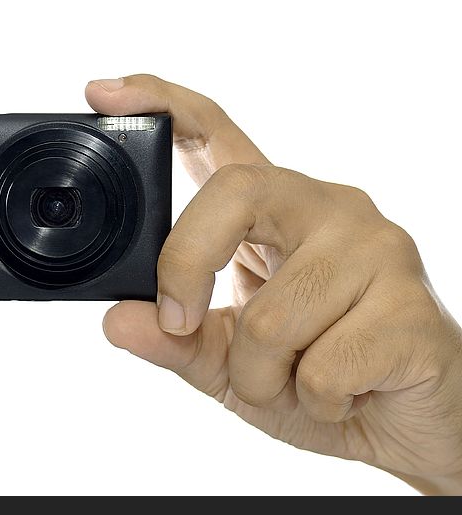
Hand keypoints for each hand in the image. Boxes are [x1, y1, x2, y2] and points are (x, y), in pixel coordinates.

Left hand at [87, 75, 461, 494]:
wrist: (412, 422)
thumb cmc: (320, 375)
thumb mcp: (229, 364)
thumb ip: (174, 341)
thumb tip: (116, 320)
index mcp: (275, 211)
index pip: (216, 132)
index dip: (161, 103)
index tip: (103, 92)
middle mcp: (326, 208)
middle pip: (233, 191)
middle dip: (188, 265)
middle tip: (184, 322)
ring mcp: (375, 248)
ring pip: (270, 317)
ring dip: (261, 377)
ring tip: (295, 381)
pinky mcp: (411, 305)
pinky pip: (322, 367)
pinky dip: (312, 402)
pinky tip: (341, 393)